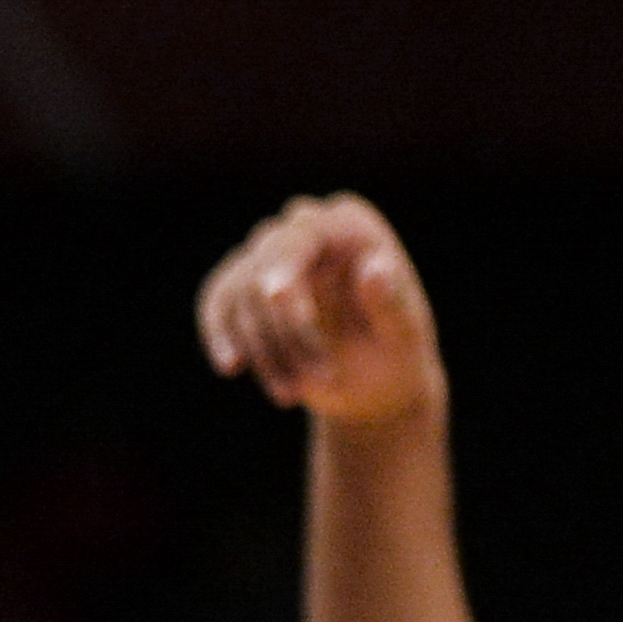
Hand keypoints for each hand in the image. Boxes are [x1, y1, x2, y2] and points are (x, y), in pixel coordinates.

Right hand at [198, 193, 446, 425]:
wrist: (378, 386)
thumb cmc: (398, 356)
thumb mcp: (404, 338)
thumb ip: (392, 304)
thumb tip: (375, 271)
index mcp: (350, 225)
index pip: (304, 234)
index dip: (285, 264)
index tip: (275, 299)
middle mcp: (307, 228)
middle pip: (265, 265)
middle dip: (280, 332)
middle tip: (302, 390)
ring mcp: (274, 254)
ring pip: (239, 290)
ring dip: (259, 349)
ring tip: (288, 396)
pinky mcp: (249, 283)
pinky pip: (218, 298)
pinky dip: (219, 333)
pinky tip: (231, 368)